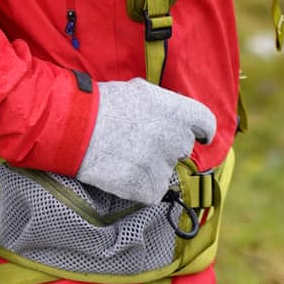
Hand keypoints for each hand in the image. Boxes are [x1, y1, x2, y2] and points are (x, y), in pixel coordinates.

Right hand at [77, 78, 216, 204]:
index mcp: (176, 111)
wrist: (76, 127)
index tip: (198, 137)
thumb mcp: (141, 91)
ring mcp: (161, 165)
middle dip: (168, 147)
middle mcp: (174, 138)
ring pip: (166, 171)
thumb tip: (176, 117)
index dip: (202, 131)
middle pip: (183, 148)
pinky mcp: (147, 188)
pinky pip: (153, 191)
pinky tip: (122, 171)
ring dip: (152, 168)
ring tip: (127, 156)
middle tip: (144, 142)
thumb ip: (165, 105)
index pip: (206, 123)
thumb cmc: (104, 104)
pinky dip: (140, 186)